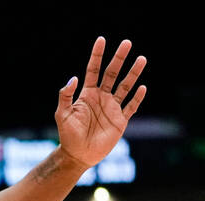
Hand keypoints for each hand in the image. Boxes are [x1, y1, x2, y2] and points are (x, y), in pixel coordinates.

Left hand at [55, 37, 146, 167]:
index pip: (93, 70)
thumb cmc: (67, 135)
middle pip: (112, 73)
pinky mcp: (120, 120)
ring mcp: (112, 108)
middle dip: (119, 58)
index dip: (97, 56)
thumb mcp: (62, 114)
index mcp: (87, 94)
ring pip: (125, 86)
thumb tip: (73, 78)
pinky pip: (131, 106)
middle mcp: (101, 97)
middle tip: (127, 43)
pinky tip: (142, 87)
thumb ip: (65, 96)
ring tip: (141, 59)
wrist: (77, 155)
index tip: (101, 40)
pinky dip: (137, 98)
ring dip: (133, 73)